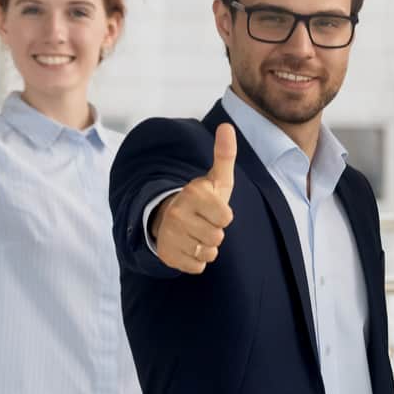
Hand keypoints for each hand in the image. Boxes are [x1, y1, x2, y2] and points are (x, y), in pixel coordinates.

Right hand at [152, 124, 236, 274]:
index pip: (226, 218)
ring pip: (208, 253)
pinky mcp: (167, 255)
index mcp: (193, 194)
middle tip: (203, 222)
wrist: (168, 218)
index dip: (223, 216)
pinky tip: (188, 246)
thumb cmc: (201, 199)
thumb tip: (226, 126)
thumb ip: (224, 155)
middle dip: (215, 232)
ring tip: (195, 234)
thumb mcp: (215, 179)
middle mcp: (178, 214)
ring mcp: (170, 235)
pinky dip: (196, 260)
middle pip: (218, 237)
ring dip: (207, 247)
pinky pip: (197, 267)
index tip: (212, 209)